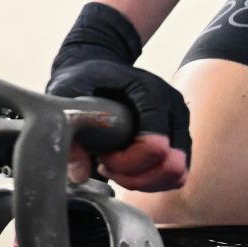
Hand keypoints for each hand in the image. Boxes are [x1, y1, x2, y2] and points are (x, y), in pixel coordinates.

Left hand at [48, 2, 190, 193]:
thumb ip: (69, 128)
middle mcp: (173, 107)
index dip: (126, 163)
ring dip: (143, 180)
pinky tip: (127, 169)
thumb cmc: (86, 78)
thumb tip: (79, 174)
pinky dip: (151, 181)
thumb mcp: (67, 93)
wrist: (99, 66)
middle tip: (107, 166)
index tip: (101, 157)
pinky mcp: (179, 138)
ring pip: (176, 174)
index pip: (155, 146)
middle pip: (171, 165)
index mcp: (151, 92)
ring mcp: (180, 124)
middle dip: (136, 177)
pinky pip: (175, 175)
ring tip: (115, 167)